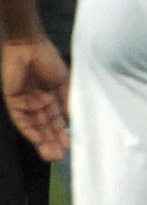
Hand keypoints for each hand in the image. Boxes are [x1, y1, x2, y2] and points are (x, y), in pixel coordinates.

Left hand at [2, 38, 68, 160]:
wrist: (28, 46)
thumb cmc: (49, 60)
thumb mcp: (64, 81)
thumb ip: (68, 100)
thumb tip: (76, 119)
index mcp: (52, 99)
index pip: (58, 121)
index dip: (63, 134)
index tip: (71, 147)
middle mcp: (39, 104)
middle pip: (45, 127)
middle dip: (52, 142)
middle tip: (58, 158)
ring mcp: (26, 104)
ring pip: (35, 127)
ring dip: (42, 141)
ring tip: (50, 155)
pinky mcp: (13, 102)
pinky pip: (21, 120)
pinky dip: (29, 130)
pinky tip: (38, 140)